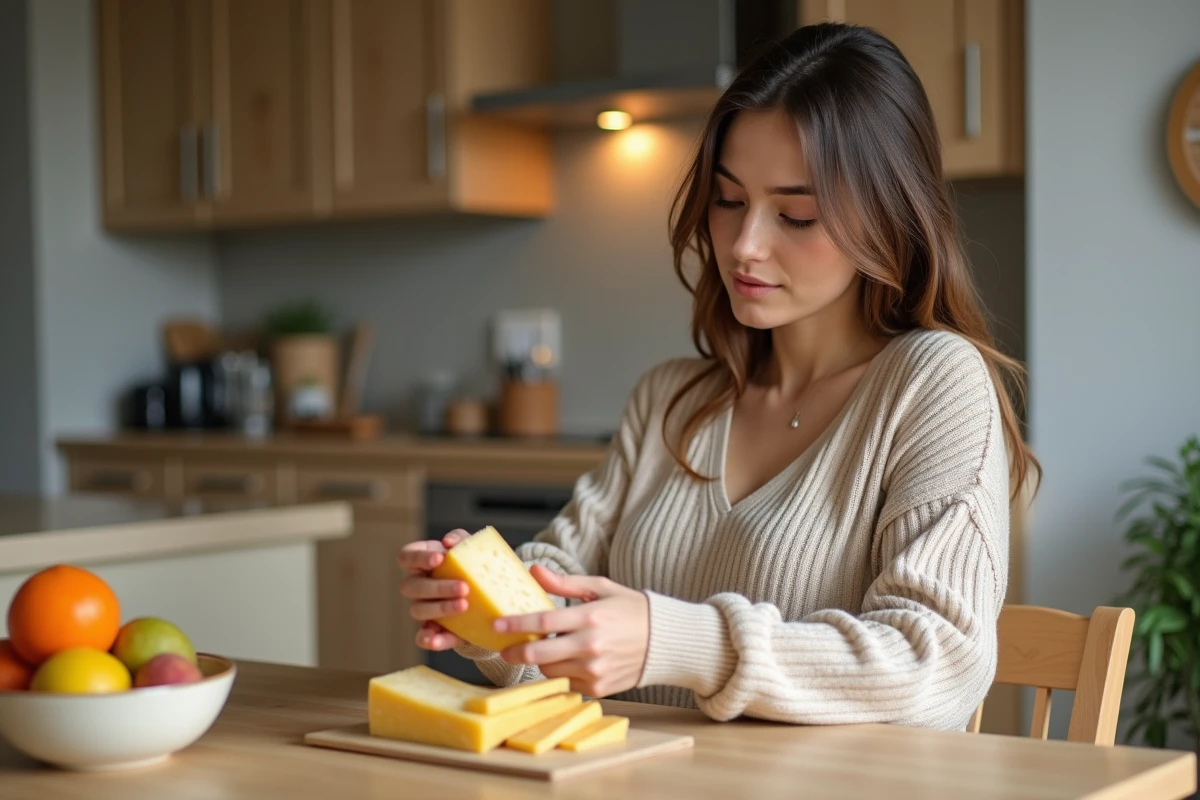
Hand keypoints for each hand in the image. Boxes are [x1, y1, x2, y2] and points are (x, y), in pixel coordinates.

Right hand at [397, 529, 469, 650]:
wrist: (491, 597)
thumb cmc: (475, 565)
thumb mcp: (472, 549)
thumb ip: (461, 540)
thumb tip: (449, 542)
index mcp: (422, 561)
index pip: (406, 556)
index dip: (418, 557)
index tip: (440, 559)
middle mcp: (417, 585)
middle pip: (412, 586)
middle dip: (438, 587)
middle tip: (464, 587)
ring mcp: (422, 608)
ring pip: (418, 610)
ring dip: (440, 608)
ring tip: (464, 605)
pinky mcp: (432, 630)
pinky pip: (423, 637)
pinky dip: (429, 639)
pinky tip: (436, 640)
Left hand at [495, 565, 648, 697]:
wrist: (666, 641)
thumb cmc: (632, 610)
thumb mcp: (601, 588)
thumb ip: (565, 583)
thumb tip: (534, 571)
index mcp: (590, 618)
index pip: (542, 622)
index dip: (515, 625)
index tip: (496, 625)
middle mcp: (591, 647)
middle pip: (539, 654)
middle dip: (516, 652)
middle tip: (505, 648)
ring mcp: (595, 671)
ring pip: (550, 670)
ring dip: (542, 660)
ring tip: (548, 648)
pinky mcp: (599, 688)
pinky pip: (567, 683)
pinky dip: (562, 672)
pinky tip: (569, 660)